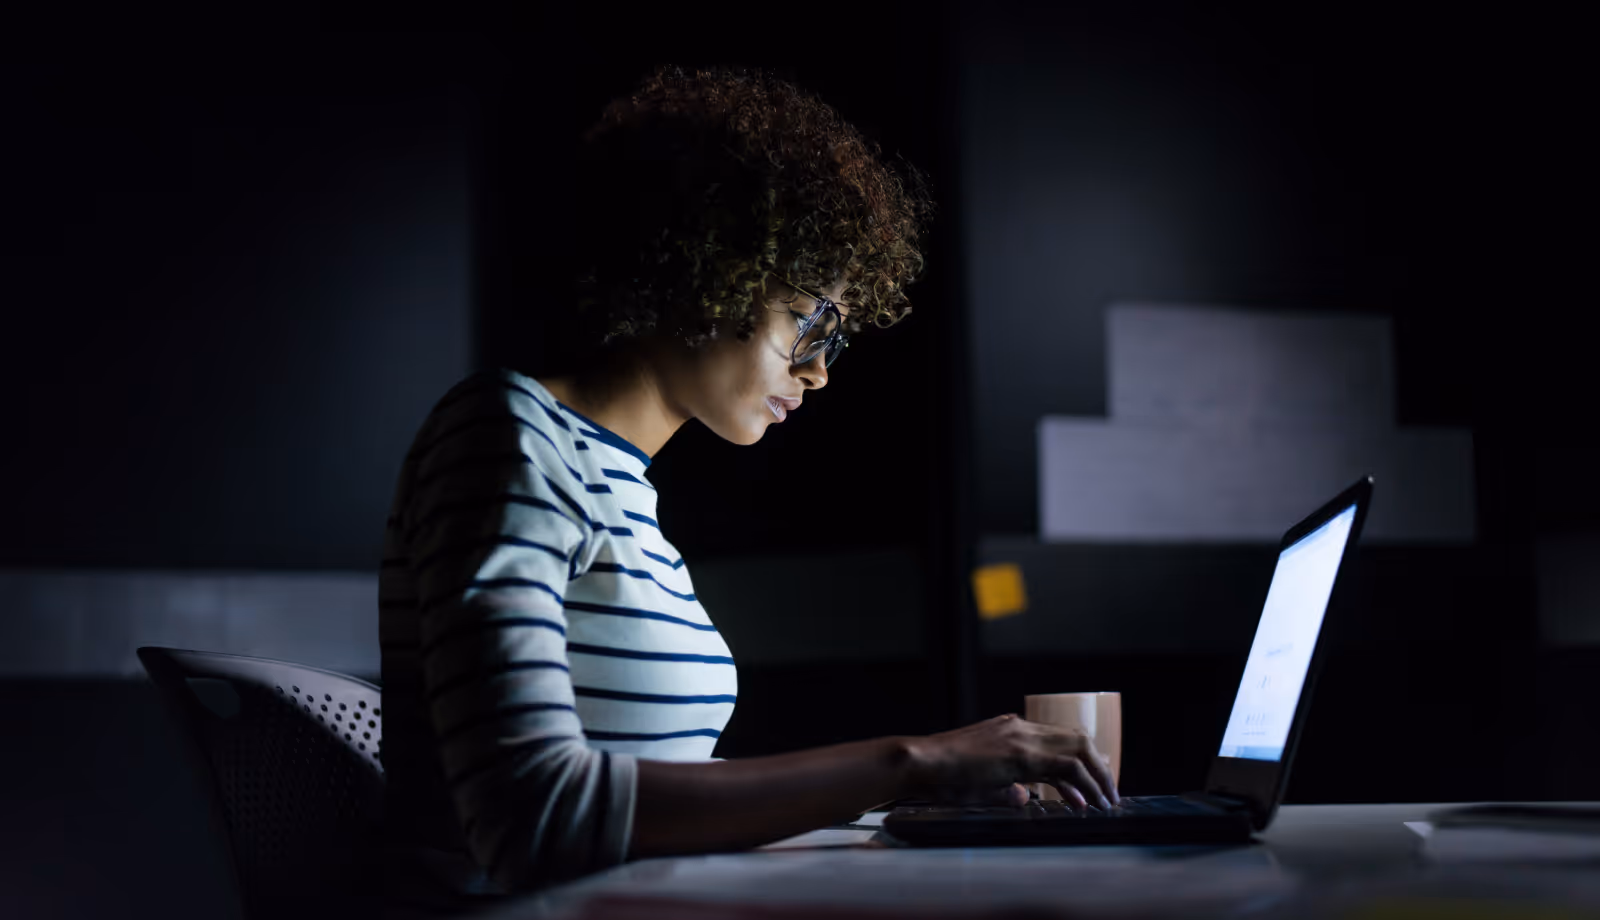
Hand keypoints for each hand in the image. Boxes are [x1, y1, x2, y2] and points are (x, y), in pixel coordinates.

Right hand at [902, 714, 1119, 809]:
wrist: (919, 763)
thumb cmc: (941, 776)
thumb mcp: (981, 782)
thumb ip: (1007, 788)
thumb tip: (1025, 797)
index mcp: (1011, 730)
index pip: (1060, 741)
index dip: (1083, 763)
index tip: (1092, 788)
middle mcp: (1021, 728)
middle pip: (1078, 739)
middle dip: (1100, 768)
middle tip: (1108, 794)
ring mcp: (1021, 737)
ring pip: (1079, 749)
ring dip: (1097, 777)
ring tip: (1107, 801)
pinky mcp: (1019, 754)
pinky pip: (1065, 765)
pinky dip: (1083, 783)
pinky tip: (1087, 803)